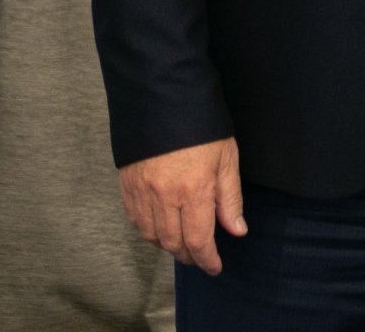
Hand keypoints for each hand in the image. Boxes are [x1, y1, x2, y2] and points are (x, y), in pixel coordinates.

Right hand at [118, 136, 245, 273]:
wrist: (162, 98)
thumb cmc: (201, 126)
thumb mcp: (227, 158)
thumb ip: (230, 198)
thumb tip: (236, 230)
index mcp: (194, 191)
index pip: (199, 240)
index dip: (207, 260)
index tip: (214, 267)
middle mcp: (165, 197)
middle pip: (174, 243)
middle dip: (189, 256)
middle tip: (200, 258)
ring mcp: (142, 192)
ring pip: (152, 236)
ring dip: (168, 246)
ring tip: (182, 245)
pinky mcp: (127, 185)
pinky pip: (136, 220)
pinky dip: (148, 231)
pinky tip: (160, 228)